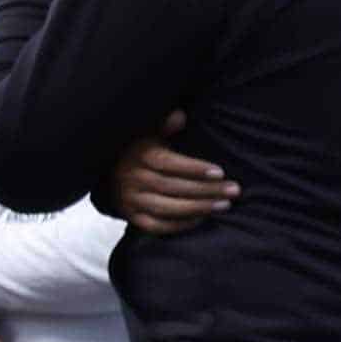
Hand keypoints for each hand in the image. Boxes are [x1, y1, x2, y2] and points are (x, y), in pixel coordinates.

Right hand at [103, 111, 234, 232]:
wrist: (106, 171)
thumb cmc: (138, 149)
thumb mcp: (148, 132)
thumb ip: (165, 125)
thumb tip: (180, 115)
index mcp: (139, 155)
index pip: (168, 163)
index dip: (195, 168)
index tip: (220, 172)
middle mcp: (132, 178)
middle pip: (173, 187)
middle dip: (206, 190)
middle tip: (233, 190)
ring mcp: (130, 199)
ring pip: (167, 208)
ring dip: (199, 208)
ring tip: (224, 205)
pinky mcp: (131, 216)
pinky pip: (156, 226)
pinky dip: (180, 226)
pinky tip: (202, 219)